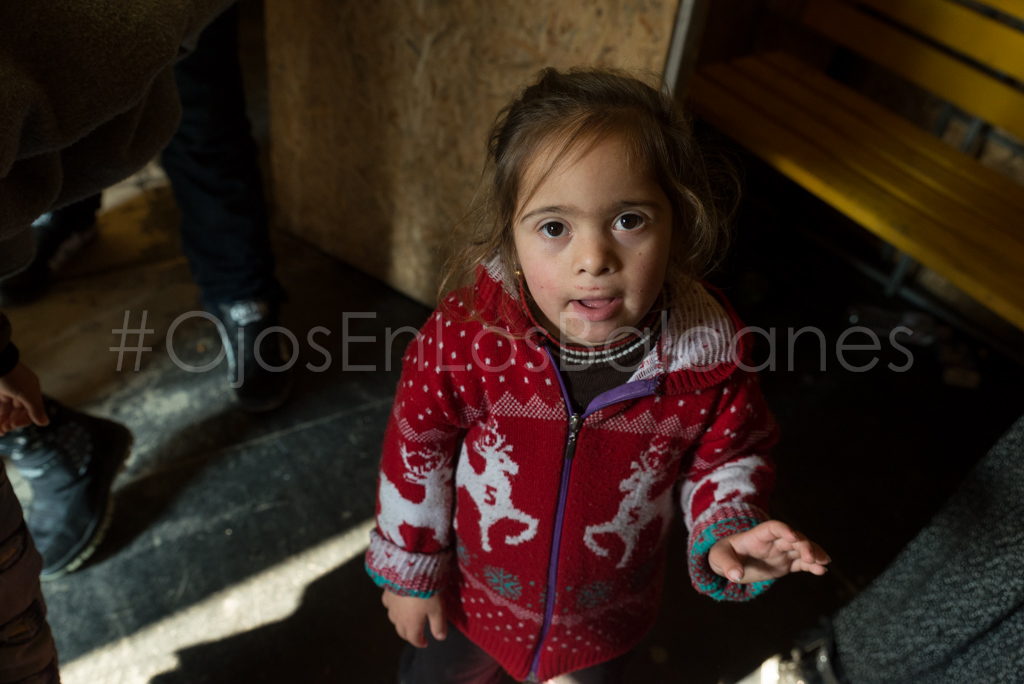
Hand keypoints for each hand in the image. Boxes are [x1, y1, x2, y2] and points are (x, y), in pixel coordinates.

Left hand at [0, 362, 48, 434]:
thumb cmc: (12, 376)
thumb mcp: (26, 394)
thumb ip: (36, 409)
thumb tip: (45, 423)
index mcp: (32, 392)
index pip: (32, 411)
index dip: (24, 420)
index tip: (13, 425)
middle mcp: (21, 393)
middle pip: (19, 413)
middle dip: (12, 423)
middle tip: (5, 429)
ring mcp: (9, 393)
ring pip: (8, 412)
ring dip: (5, 422)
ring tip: (0, 431)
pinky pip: (1, 409)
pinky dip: (0, 418)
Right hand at [381, 589, 445, 647]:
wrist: (411, 572)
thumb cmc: (427, 592)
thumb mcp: (437, 610)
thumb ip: (438, 625)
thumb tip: (440, 638)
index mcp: (411, 624)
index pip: (414, 639)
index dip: (420, 643)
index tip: (425, 643)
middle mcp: (398, 618)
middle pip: (402, 632)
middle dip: (410, 635)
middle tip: (417, 634)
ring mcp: (391, 607)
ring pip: (394, 620)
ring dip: (401, 623)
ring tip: (408, 620)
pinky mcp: (387, 594)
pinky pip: (389, 605)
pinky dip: (393, 608)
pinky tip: (397, 605)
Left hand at [709, 519, 829, 583]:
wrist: (729, 561)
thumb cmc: (722, 554)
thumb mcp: (718, 557)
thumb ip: (726, 565)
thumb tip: (735, 576)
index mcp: (757, 536)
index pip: (773, 528)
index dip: (783, 530)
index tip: (793, 536)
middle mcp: (772, 542)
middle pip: (792, 539)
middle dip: (804, 545)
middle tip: (811, 558)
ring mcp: (780, 552)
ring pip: (801, 550)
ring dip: (813, 553)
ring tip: (824, 562)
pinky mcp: (785, 564)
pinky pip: (801, 564)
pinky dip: (812, 566)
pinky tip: (821, 571)